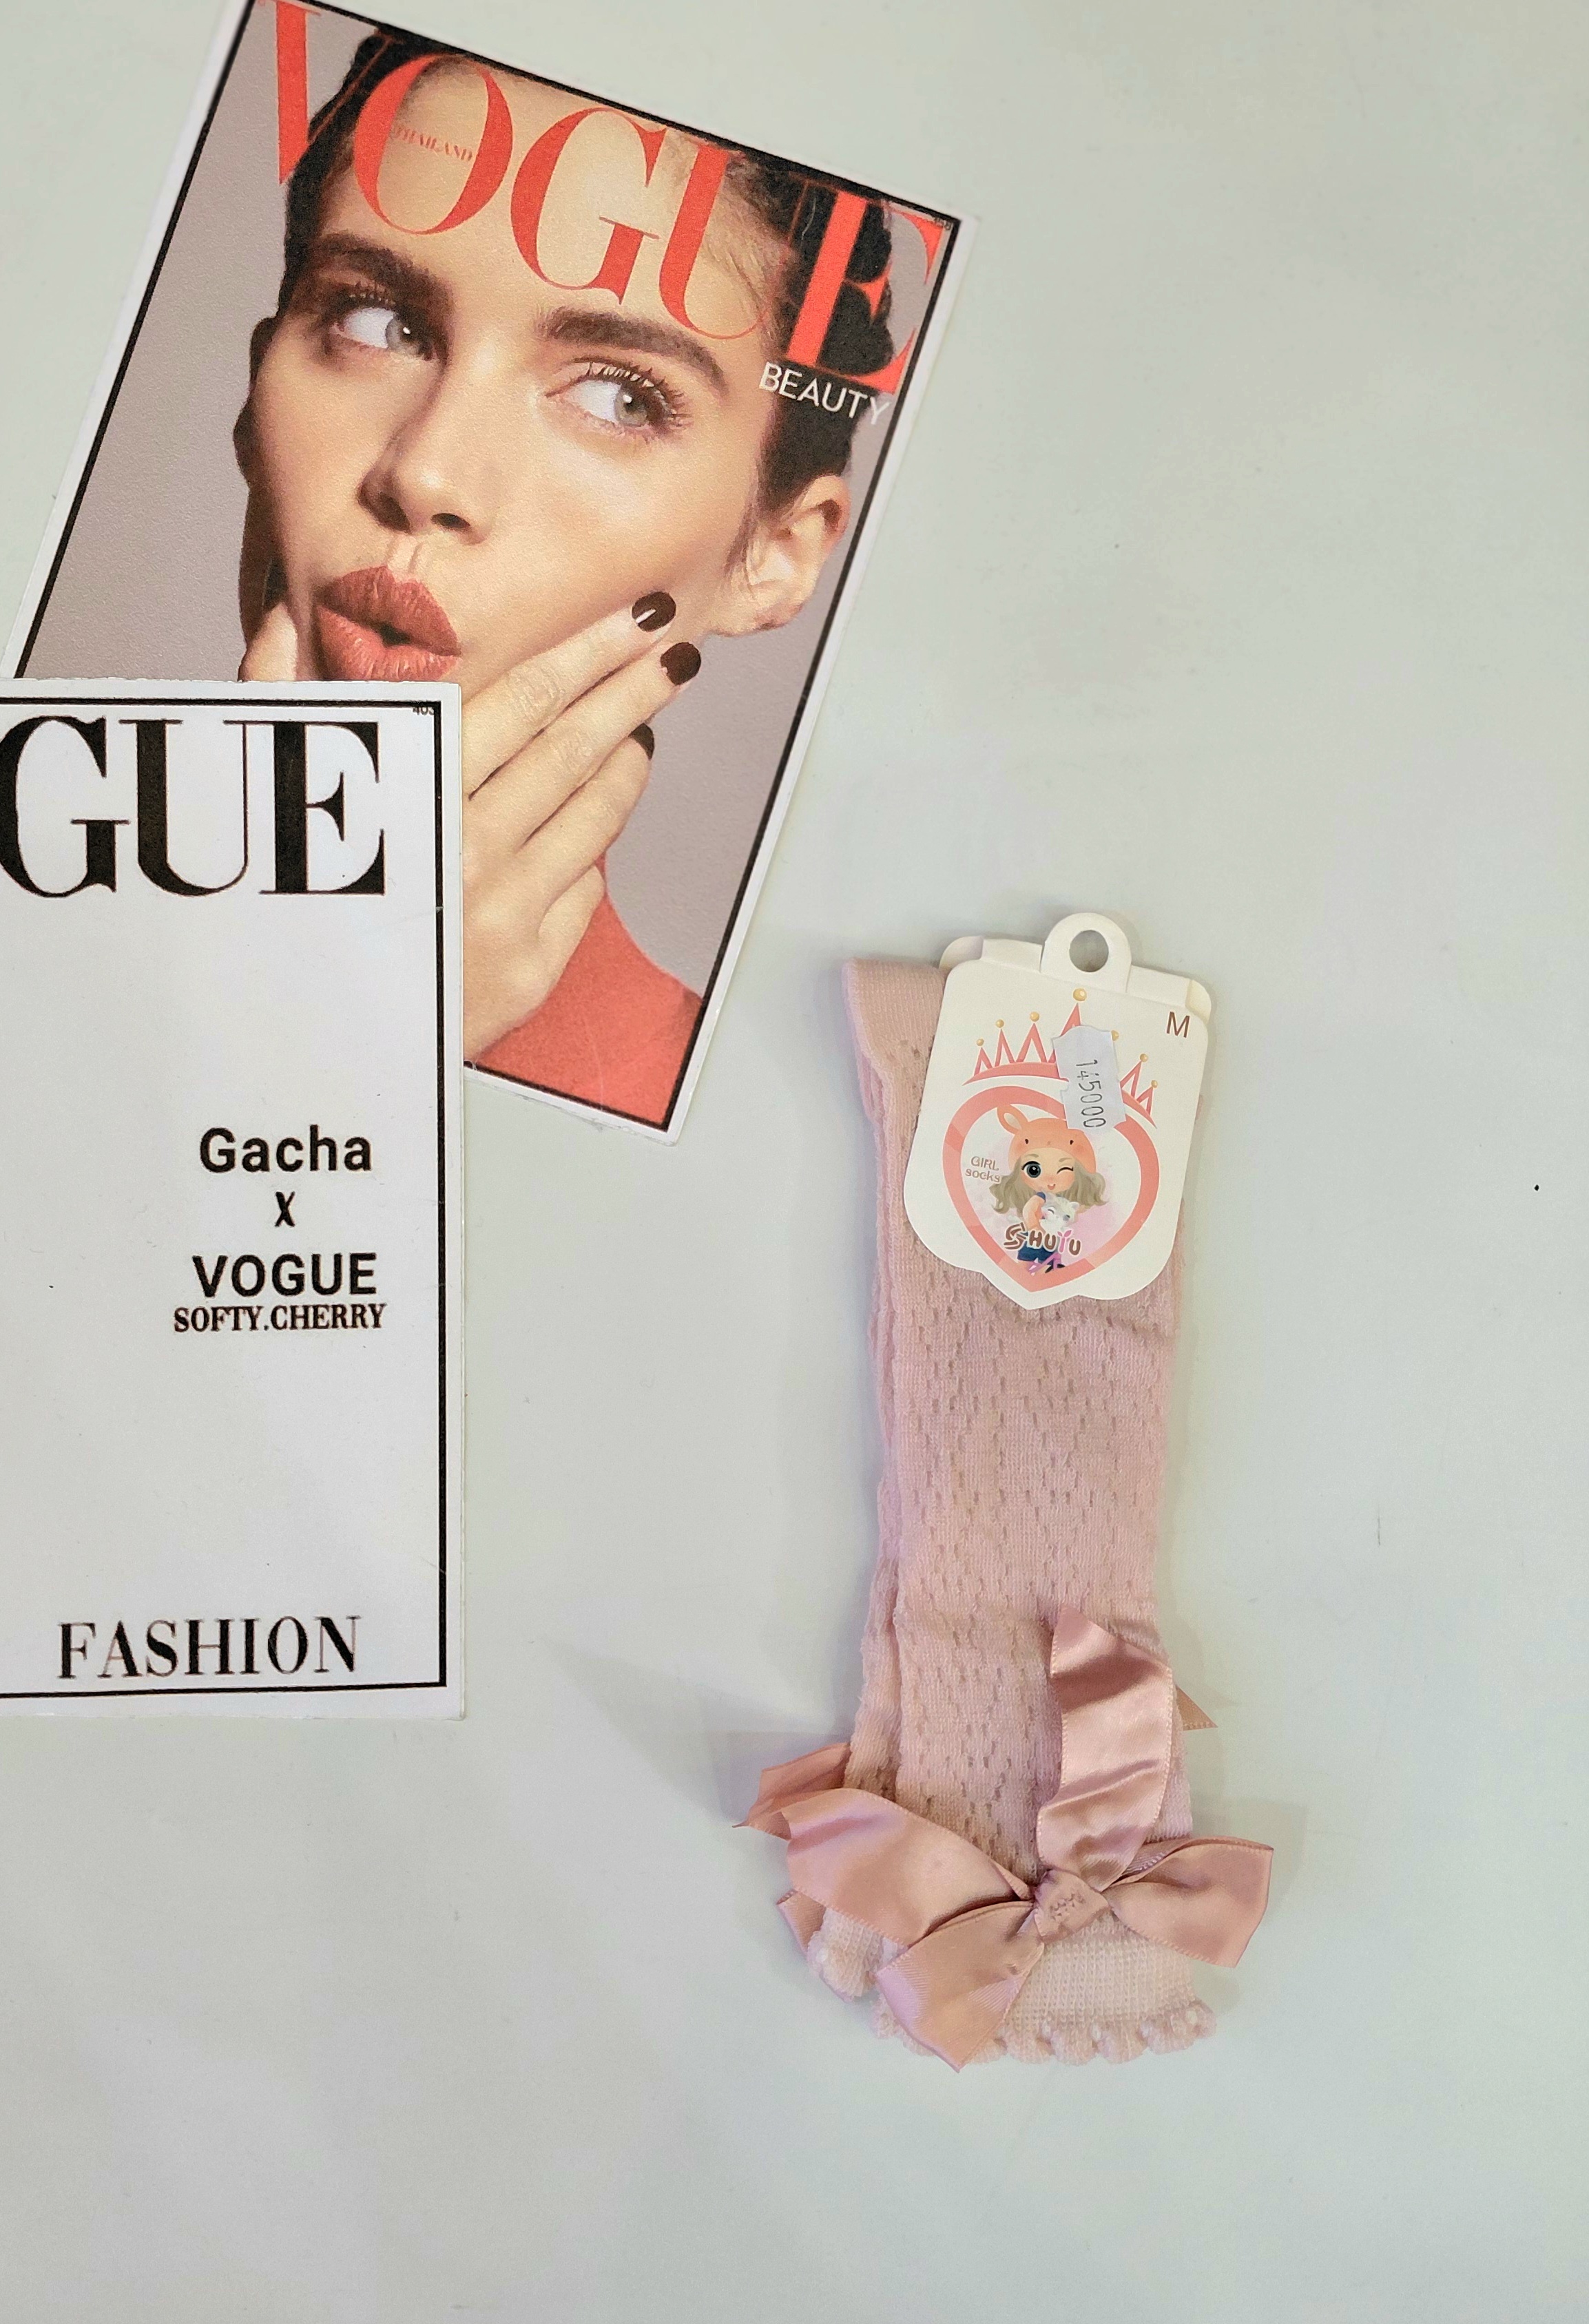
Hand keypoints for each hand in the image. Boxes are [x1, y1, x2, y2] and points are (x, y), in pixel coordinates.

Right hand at [242, 594, 700, 1058]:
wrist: (301, 1044)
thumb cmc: (282, 913)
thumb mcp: (263, 799)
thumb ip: (277, 705)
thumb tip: (285, 619)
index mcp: (406, 795)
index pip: (522, 700)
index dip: (588, 653)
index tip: (634, 618)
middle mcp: (464, 850)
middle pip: (574, 747)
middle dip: (633, 690)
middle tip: (674, 653)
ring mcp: (505, 915)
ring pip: (594, 814)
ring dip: (628, 759)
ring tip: (640, 724)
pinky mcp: (529, 973)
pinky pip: (583, 891)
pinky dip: (591, 848)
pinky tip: (595, 821)